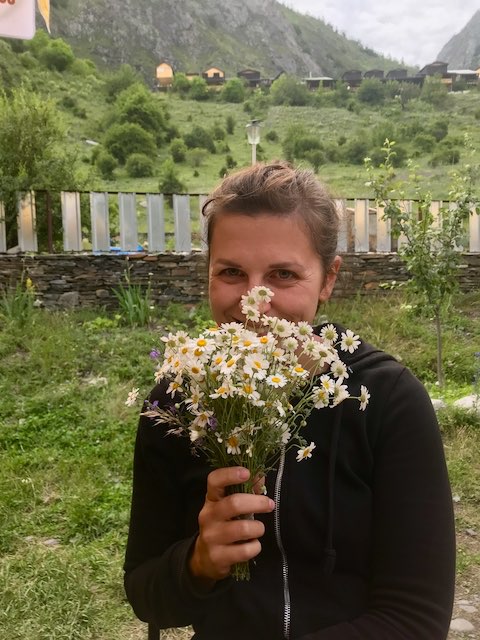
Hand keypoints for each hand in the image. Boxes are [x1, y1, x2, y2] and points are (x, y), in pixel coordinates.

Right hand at [189, 467, 274, 583]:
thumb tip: (261, 475)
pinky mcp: (217, 556)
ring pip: (242, 528)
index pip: (214, 481)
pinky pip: (244, 550)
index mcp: (211, 499)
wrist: (205, 558)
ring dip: (258, 528)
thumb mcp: (229, 506)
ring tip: (259, 529)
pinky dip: (255, 547)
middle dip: (257, 502)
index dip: (230, 474)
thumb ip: (245, 490)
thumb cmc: (223, 525)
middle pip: (234, 503)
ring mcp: (211, 537)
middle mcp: (208, 516)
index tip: (247, 473)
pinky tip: (253, 545)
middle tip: (270, 504)